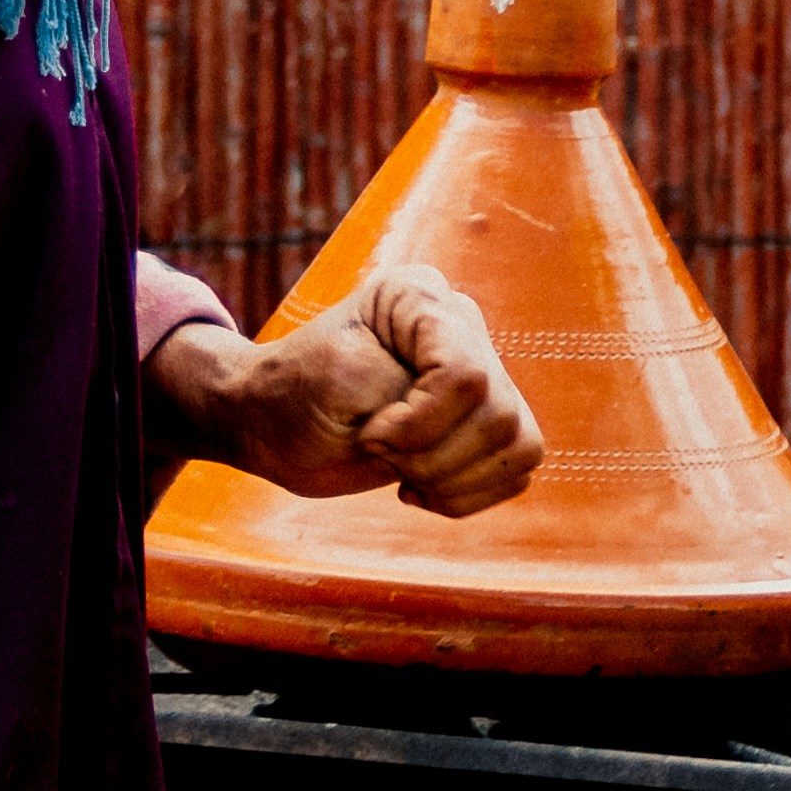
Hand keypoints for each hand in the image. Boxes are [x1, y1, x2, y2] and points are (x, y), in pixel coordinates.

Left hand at [151, 261, 543, 516]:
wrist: (273, 425)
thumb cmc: (292, 395)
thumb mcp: (338, 380)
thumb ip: (410, 388)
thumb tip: (481, 404)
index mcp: (422, 296)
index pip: (465, 373)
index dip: (421, 423)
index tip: (370, 433)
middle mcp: (462, 325)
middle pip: (498, 414)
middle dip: (433, 456)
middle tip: (379, 451)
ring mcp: (481, 372)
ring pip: (517, 444)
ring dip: (451, 479)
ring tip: (400, 472)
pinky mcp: (485, 420)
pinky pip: (517, 469)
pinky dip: (467, 494)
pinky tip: (418, 486)